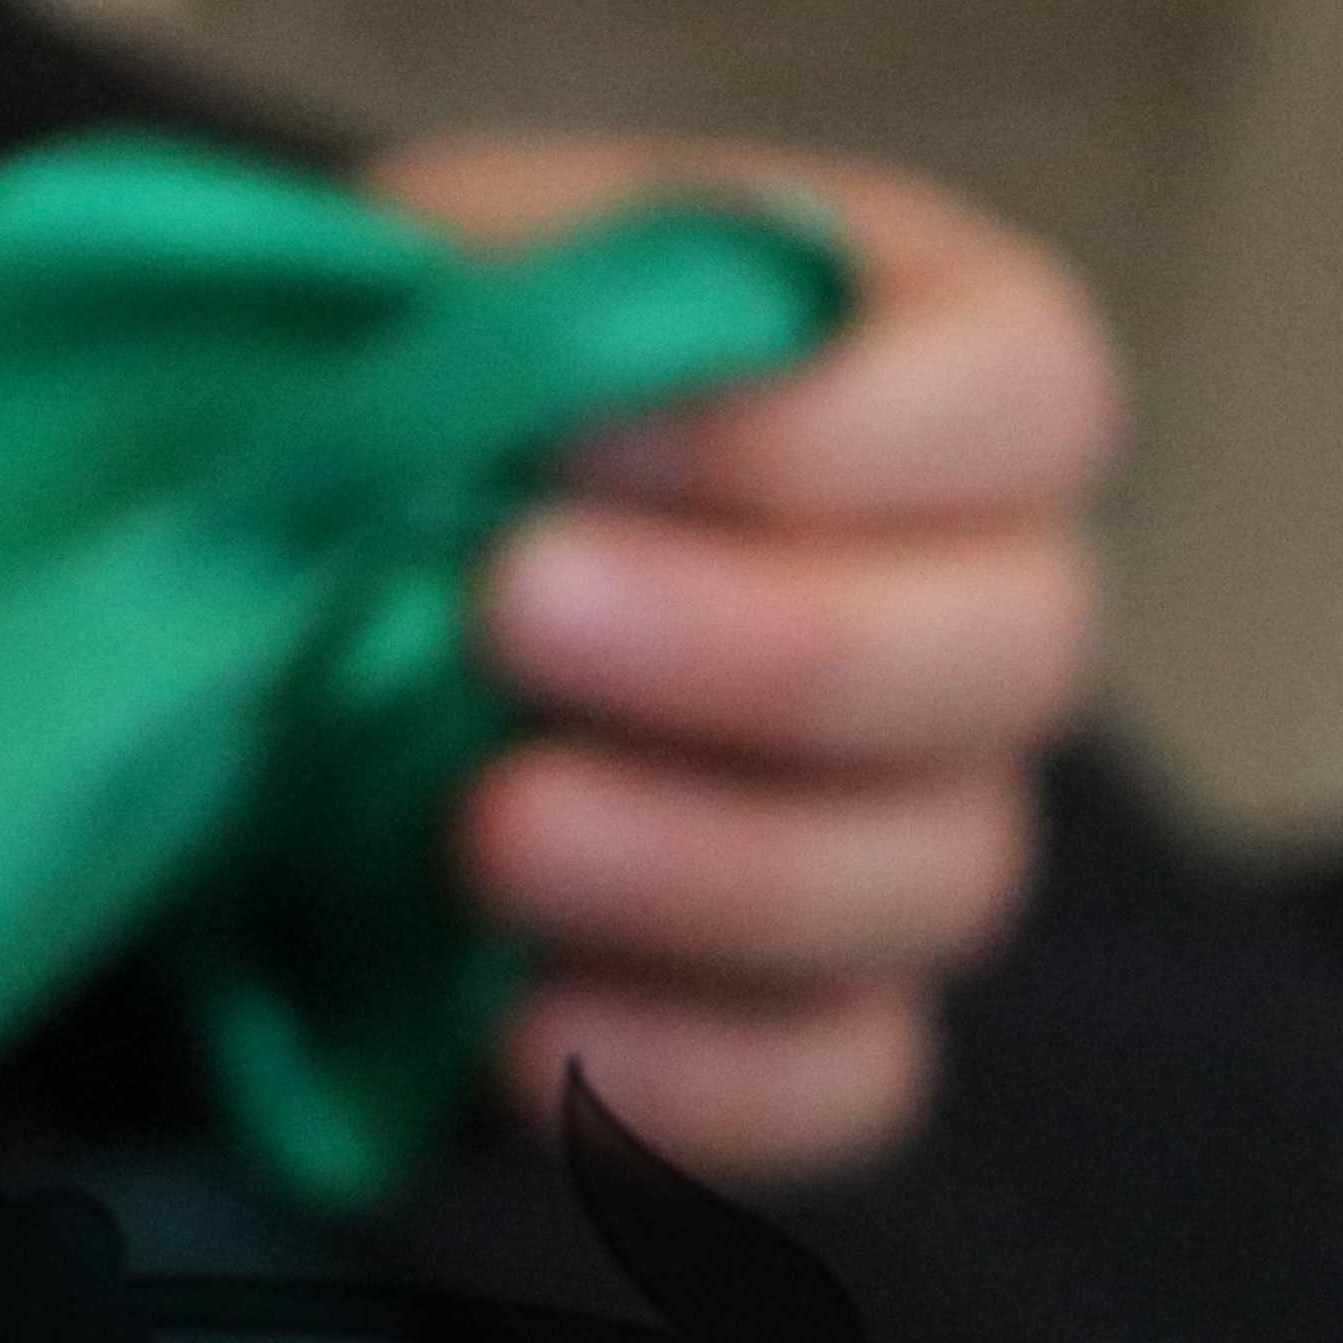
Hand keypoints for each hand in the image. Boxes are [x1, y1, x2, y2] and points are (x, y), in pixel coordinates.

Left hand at [376, 135, 1118, 1175]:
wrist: (315, 567)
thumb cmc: (432, 363)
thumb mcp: (454, 265)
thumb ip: (506, 305)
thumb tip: (498, 394)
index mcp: (948, 355)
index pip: (1027, 392)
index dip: (839, 426)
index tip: (584, 428)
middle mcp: (992, 595)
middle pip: (1020, 651)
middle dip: (770, 646)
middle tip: (510, 612)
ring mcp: (928, 818)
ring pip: (940, 875)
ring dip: (711, 863)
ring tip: (483, 830)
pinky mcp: (823, 1010)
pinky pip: (841, 1077)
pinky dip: (692, 1075)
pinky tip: (515, 1024)